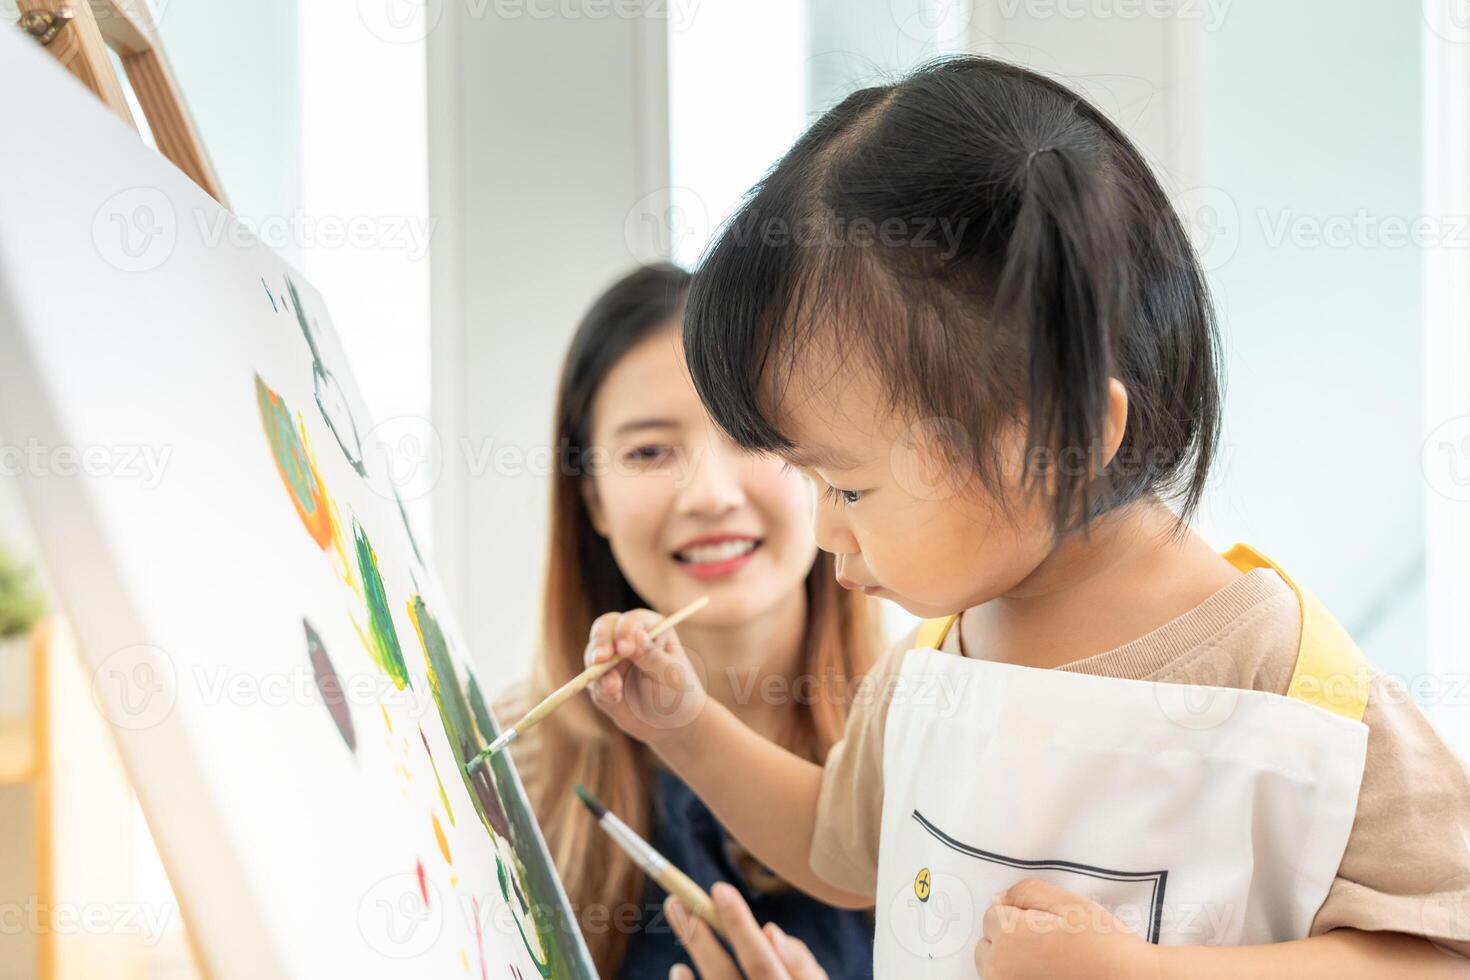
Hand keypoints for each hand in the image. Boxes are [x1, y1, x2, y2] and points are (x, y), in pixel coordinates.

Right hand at [585, 608, 707, 748]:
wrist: (671, 724)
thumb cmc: (678, 693)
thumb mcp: (671, 675)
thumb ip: (652, 656)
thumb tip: (638, 634)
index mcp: (651, 628)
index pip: (630, 621)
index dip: (624, 632)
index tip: (625, 651)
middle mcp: (628, 638)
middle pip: (604, 628)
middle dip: (600, 643)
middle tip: (600, 660)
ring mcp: (612, 658)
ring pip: (593, 654)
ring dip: (599, 671)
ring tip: (615, 690)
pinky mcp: (602, 679)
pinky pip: (592, 681)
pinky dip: (600, 689)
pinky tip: (615, 698)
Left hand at [667, 883, 828, 979]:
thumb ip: (802, 965)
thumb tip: (770, 931)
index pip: (763, 963)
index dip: (740, 927)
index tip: (719, 889)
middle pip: (725, 978)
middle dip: (701, 936)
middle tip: (677, 900)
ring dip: (693, 954)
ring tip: (678, 915)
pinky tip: (679, 970)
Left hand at [976, 879, 1160, 979]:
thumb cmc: (1101, 943)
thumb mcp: (1067, 902)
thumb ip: (1026, 892)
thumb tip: (1000, 899)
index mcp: (1008, 937)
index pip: (993, 914)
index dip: (1019, 912)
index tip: (1045, 922)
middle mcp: (998, 968)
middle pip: (987, 943)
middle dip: (1006, 937)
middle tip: (1044, 940)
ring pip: (994, 967)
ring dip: (1010, 960)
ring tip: (1047, 959)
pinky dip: (1020, 976)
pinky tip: (1048, 974)